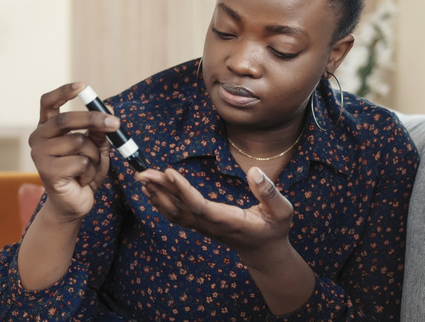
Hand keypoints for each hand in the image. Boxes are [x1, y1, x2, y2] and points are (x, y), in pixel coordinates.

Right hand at [28, 82, 119, 222]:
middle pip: (66, 119)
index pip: (48, 103)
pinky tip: (81, 180)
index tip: (82, 86)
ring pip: (79, 142)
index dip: (63, 92)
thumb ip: (99, 130)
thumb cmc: (83, 172)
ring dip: (94, 156)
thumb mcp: (95, 148)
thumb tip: (109, 108)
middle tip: (116, 123)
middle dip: (94, 119)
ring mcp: (39, 154)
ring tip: (88, 169)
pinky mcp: (46, 171)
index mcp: (47, 127)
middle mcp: (38, 138)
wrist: (74, 204)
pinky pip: (80, 161)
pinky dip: (89, 171)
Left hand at [134, 166, 294, 269]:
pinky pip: (176, 215)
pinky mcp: (201, 225)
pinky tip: (152, 190)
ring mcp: (204, 227)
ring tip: (142, 176)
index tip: (169, 172)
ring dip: (157, 195)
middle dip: (161, 190)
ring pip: (175, 213)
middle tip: (143, 172)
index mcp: (230, 221)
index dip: (184, 191)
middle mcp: (212, 226)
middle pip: (181, 209)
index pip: (201, 207)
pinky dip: (161, 202)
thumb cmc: (275, 229)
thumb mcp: (282, 211)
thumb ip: (269, 192)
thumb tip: (254, 171)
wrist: (265, 253)